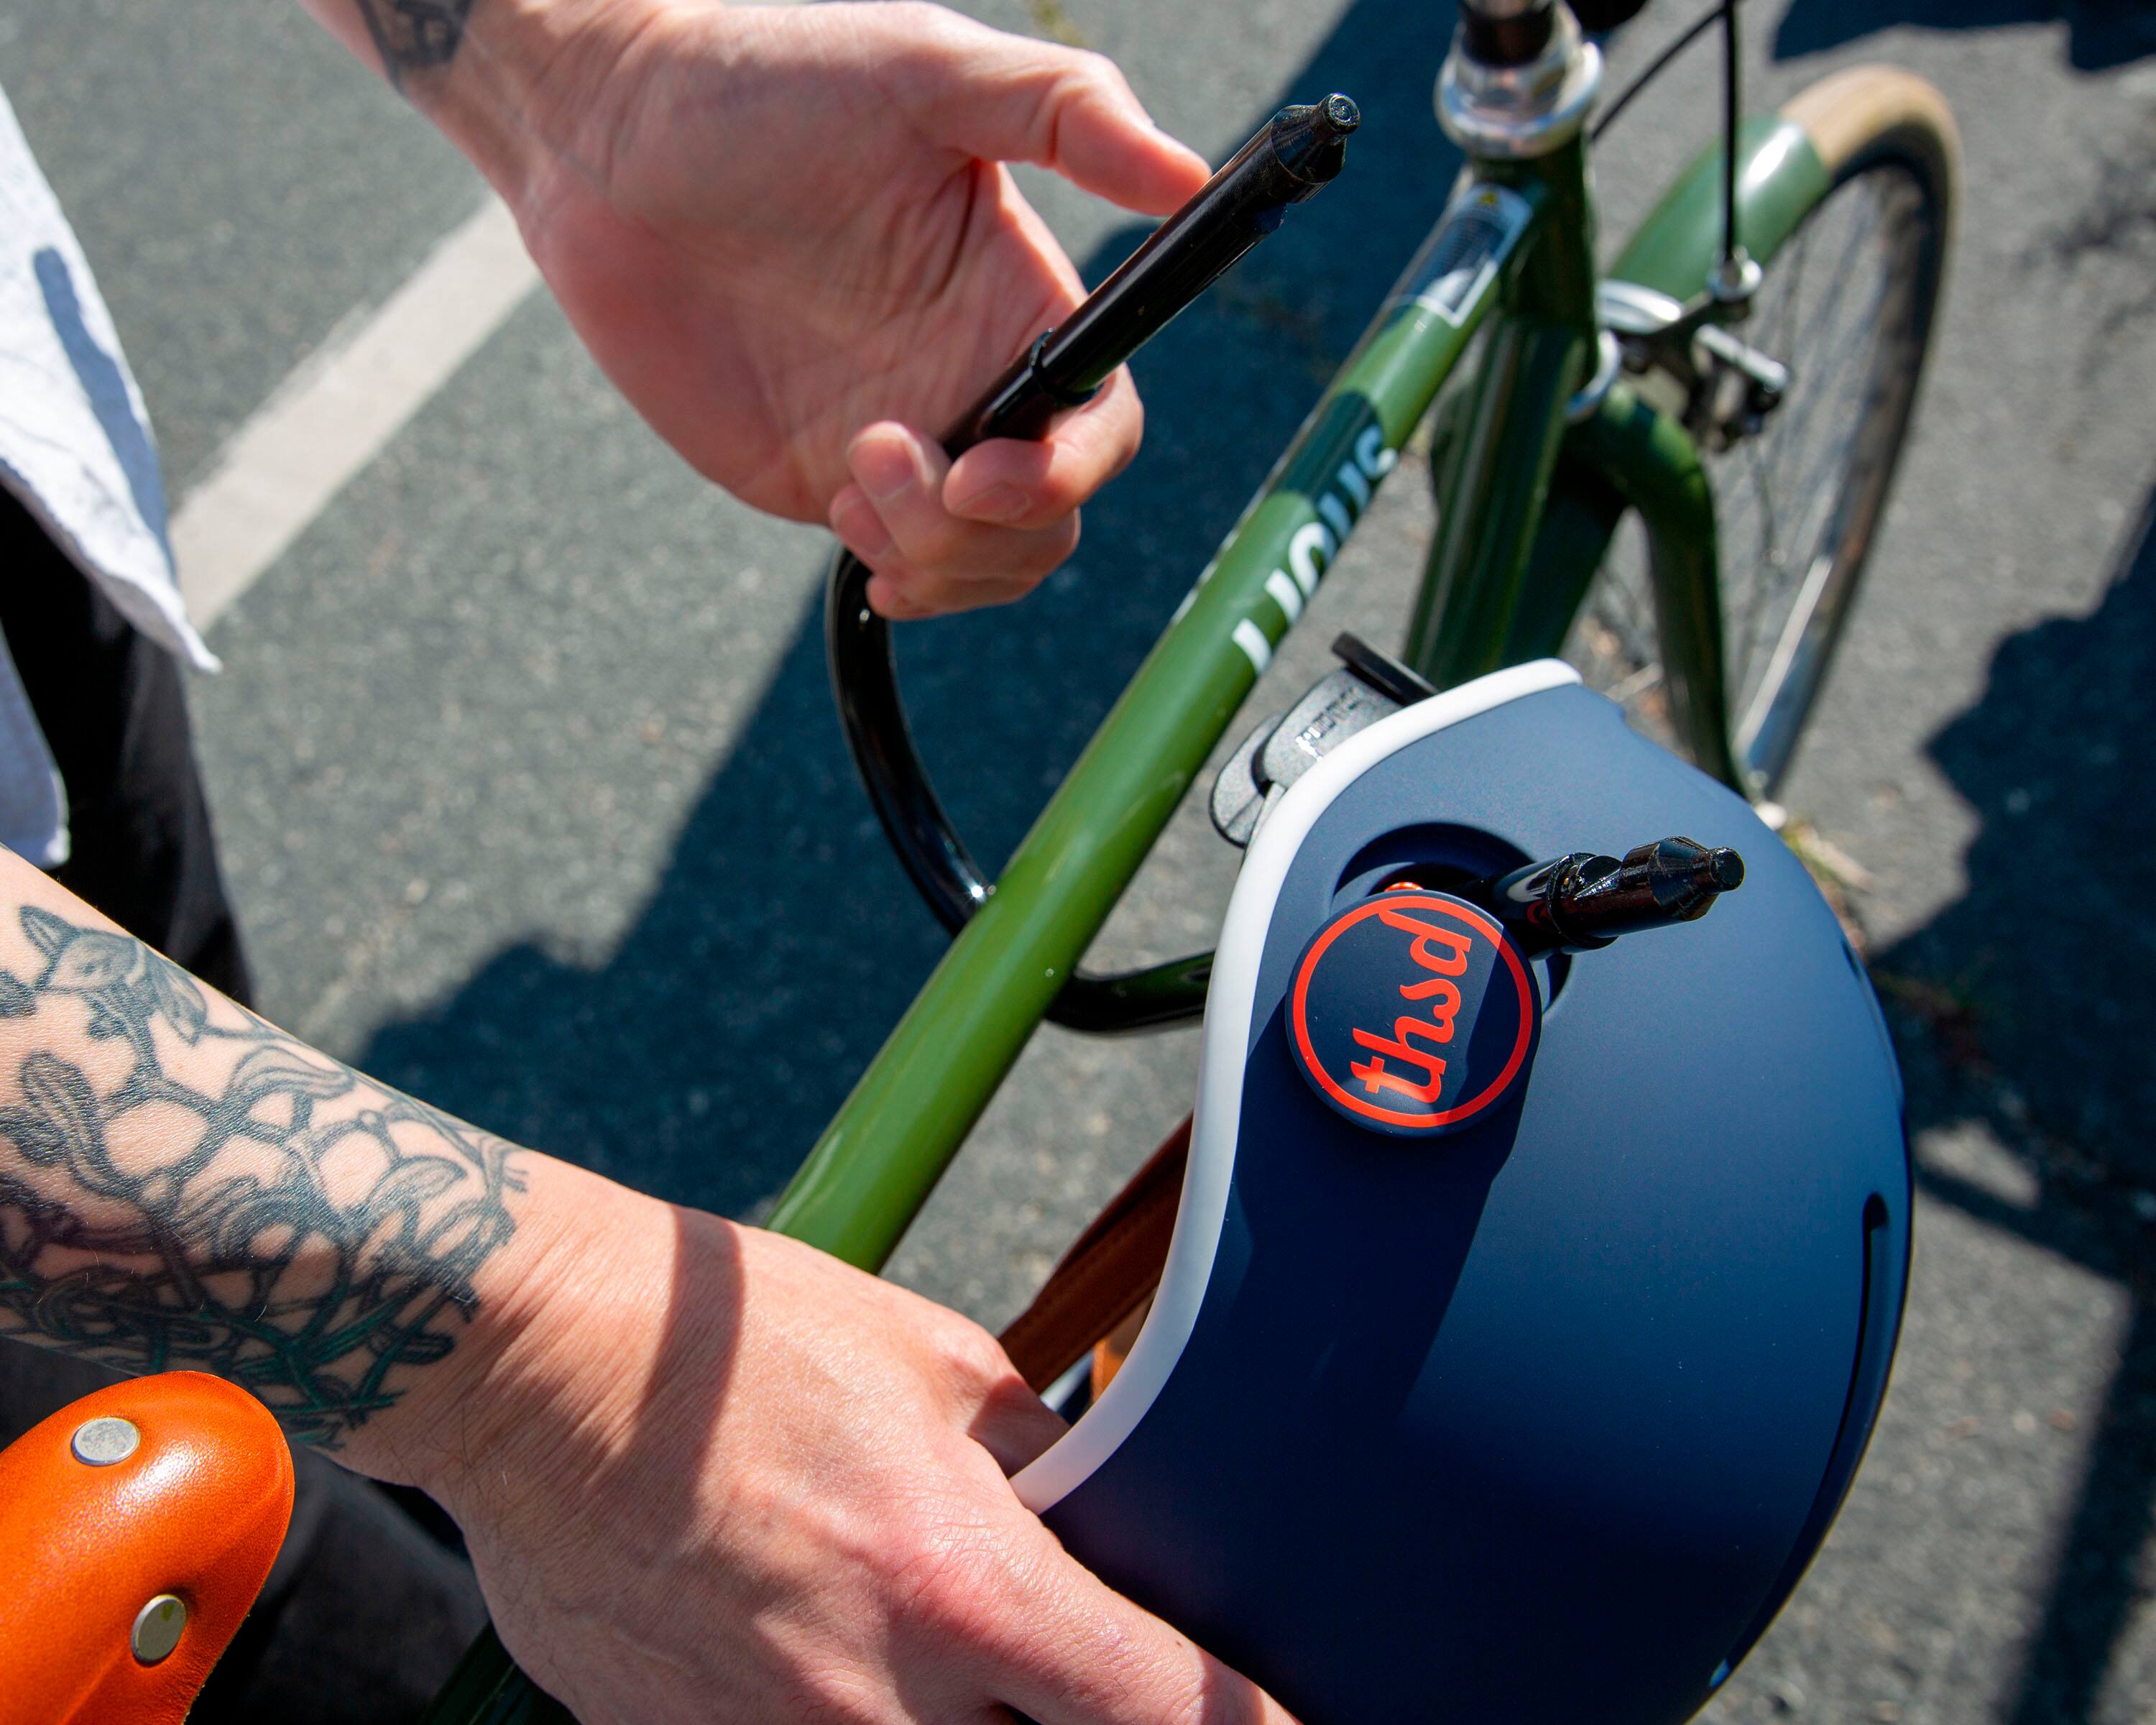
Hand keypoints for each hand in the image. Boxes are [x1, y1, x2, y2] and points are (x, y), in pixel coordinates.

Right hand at [394, 1165, 1294, 1723]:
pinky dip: (840, 1719)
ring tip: (915, 1630)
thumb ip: (1038, 1456)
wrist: (542, 1373)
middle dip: (1070, 1724)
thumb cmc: (743, 1348)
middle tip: (1060, 1668)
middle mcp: (879, 1697)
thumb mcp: (934, 1363)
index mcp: (962, 1581)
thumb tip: (1099, 1511)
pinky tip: (812, 1642)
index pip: (1161, 1709)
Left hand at [498, 1, 1209, 617]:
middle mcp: (973, 373)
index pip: (1099, 417)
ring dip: (937, 554)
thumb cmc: (762, 78)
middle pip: (1052, 512)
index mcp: (1017, 296)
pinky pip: (902, 562)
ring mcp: (906, 434)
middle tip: (886, 465)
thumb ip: (1065, 111)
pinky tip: (845, 518)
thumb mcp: (924, 70)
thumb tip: (1187, 173)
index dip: (1073, 466)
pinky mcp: (828, 477)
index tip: (994, 473)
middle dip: (992, 529)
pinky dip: (896, 572)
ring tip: (852, 479)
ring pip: (985, 556)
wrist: (602, 140)